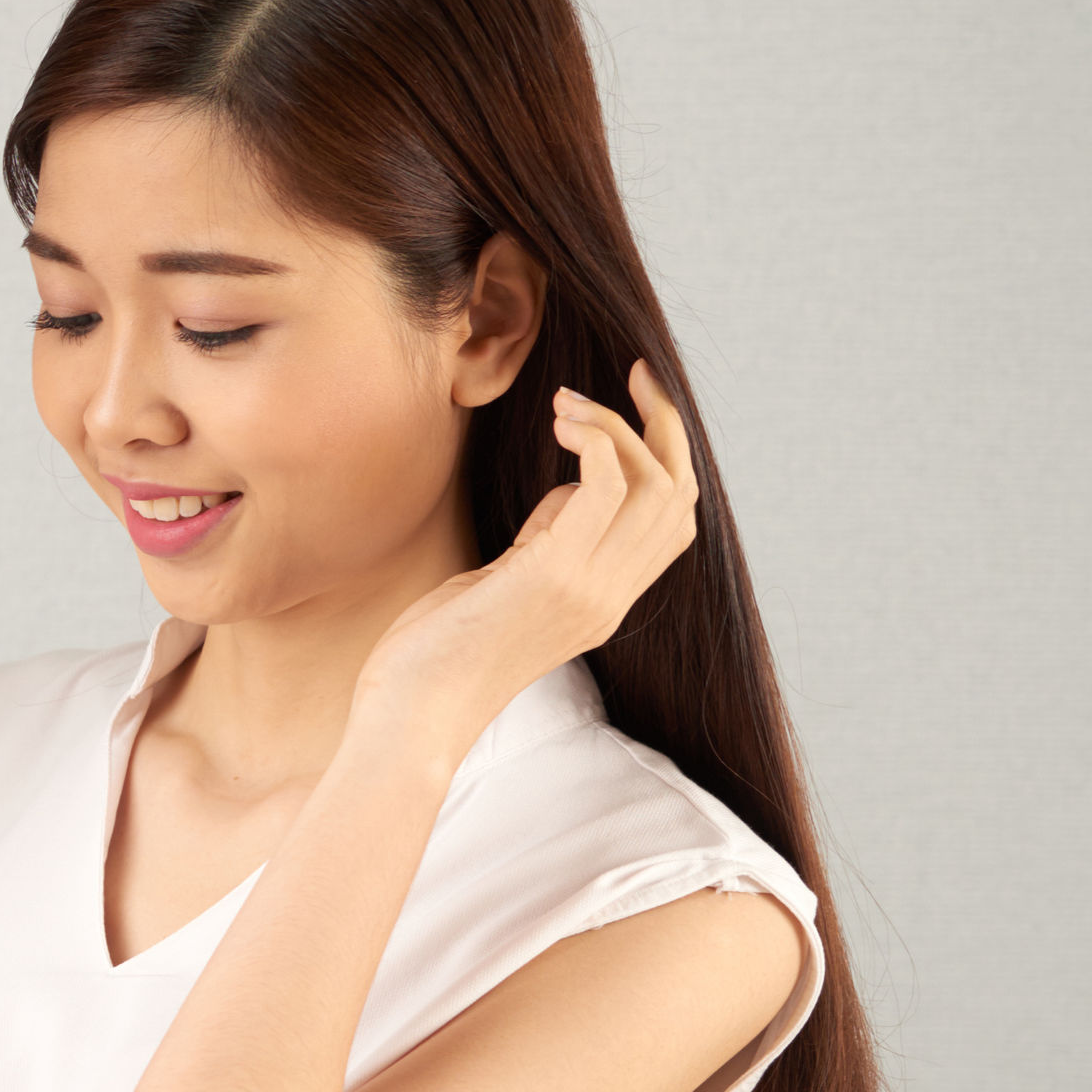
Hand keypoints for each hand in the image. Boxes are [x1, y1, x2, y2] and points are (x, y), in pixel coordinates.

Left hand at [361, 362, 701, 731]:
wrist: (411, 715)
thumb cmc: (435, 651)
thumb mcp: (504, 584)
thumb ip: (546, 543)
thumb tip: (569, 494)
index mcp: (605, 599)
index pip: (674, 519)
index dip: (668, 455)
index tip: (637, 401)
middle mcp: (611, 595)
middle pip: (680, 494)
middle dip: (664, 424)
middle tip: (631, 375)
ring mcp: (589, 589)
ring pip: (653, 485)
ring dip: (617, 425)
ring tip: (566, 404)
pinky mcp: (552, 577)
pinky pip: (606, 488)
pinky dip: (595, 441)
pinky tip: (559, 425)